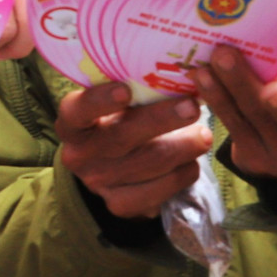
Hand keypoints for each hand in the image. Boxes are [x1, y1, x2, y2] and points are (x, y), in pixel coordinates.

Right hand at [56, 83, 213, 218]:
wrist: (108, 167)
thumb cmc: (119, 121)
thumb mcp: (116, 104)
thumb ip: (135, 90)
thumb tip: (181, 72)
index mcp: (72, 122)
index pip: (79, 110)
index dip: (101, 100)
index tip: (126, 90)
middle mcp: (79, 154)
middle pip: (123, 136)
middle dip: (162, 120)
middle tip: (192, 106)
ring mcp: (98, 182)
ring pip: (150, 162)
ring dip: (184, 147)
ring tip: (204, 135)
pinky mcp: (120, 204)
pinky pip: (161, 189)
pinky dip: (184, 173)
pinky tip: (192, 161)